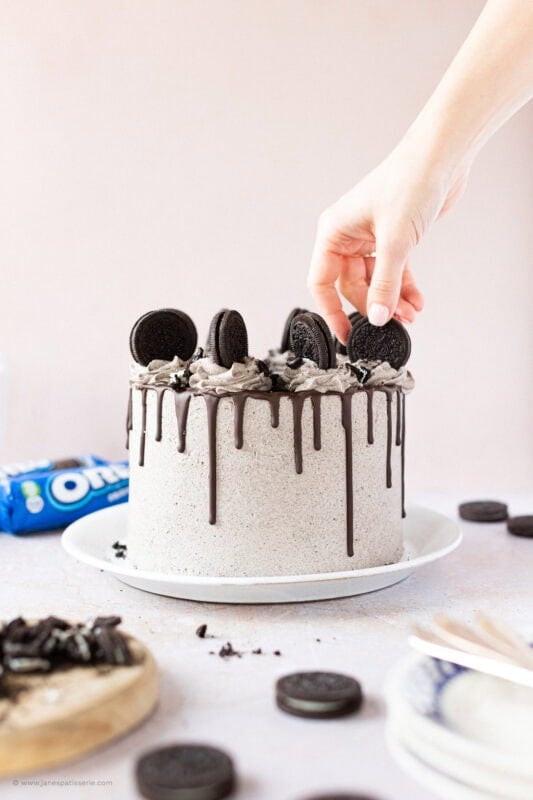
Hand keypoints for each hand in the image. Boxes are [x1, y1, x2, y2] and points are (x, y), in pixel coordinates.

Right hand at [308, 139, 469, 342]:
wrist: (442, 157)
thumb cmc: (410, 181)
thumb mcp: (396, 241)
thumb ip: (385, 283)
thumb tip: (377, 316)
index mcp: (334, 232)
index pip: (322, 282)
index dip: (331, 311)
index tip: (345, 334)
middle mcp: (348, 235)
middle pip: (352, 286)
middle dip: (374, 305)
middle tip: (392, 322)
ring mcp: (370, 236)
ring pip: (374, 280)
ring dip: (392, 298)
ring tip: (409, 314)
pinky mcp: (392, 236)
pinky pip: (392, 271)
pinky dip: (403, 286)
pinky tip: (415, 300)